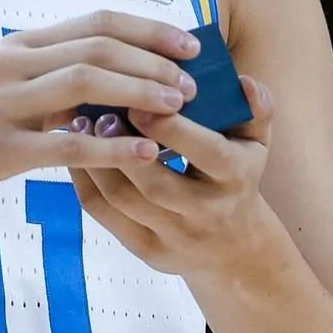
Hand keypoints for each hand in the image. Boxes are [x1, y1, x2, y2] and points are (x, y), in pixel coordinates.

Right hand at [0, 9, 201, 226]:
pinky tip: (145, 155)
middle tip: (193, 81)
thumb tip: (110, 83)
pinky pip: (64, 144)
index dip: (148, 28)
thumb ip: (47, 82)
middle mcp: (11, 65)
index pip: (95, 23)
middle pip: (97, 46)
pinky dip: (111, 147)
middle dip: (153, 59)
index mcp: (17, 47)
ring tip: (179, 108)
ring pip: (85, 83)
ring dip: (139, 91)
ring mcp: (2, 104)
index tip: (189, 44)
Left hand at [66, 75, 276, 280]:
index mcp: (236, 178)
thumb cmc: (238, 176)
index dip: (172, 128)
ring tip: (80, 126)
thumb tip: (243, 81)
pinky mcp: (148, 251)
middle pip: (157, 184)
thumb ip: (255, 109)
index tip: (139, 100)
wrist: (235, 248)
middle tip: (98, 113)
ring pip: (123, 200)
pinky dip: (85, 181)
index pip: (207, 153)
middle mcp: (207, 213)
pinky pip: (106, 215)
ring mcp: (175, 237)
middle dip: (122, 147)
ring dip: (96, 161)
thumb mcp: (255, 143)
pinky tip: (76, 152)